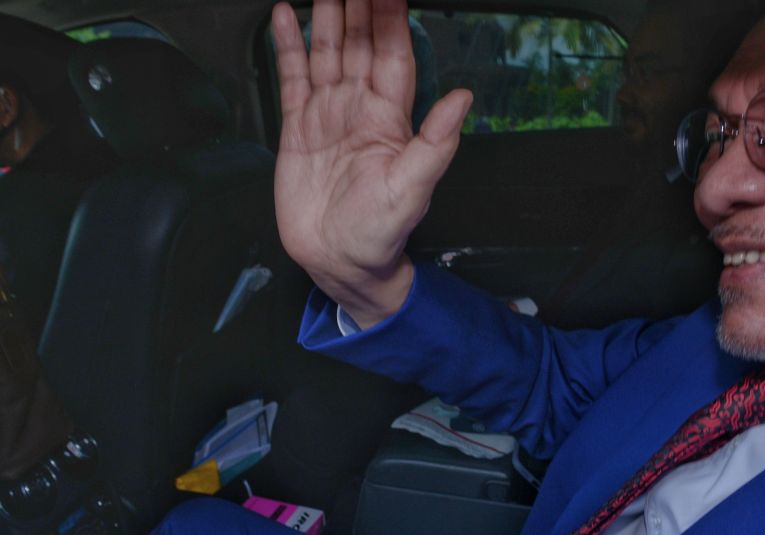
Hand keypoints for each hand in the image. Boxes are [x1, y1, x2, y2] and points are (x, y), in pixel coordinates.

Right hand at [271, 0, 471, 327]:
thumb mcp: (412, 190)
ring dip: (327, 14)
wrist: (338, 262)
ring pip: (329, 51)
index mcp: (390, 120)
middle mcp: (360, 110)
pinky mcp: (298, 127)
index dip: (391, 16)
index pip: (393, 53)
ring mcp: (328, 115)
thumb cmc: (379, 234)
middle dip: (359, 5)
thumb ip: (436, 143)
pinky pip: (293, 76)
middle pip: (361, 42)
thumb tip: (463, 99)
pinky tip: (286, 15)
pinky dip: (288, 45)